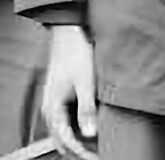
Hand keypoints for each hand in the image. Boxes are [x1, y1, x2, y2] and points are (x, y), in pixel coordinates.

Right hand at [42, 25, 97, 159]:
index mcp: (53, 109)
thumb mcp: (85, 82)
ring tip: (97, 142)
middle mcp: (50, 109)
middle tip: (98, 153)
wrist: (68, 32)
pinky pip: (65, 119)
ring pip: (63, 130)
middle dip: (79, 149)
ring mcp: (53, 102)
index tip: (98, 157)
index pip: (67, 141)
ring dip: (77, 138)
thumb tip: (91, 133)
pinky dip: (75, 127)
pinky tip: (90, 123)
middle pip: (62, 140)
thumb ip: (87, 109)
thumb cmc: (76, 53)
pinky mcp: (59, 96)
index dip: (83, 153)